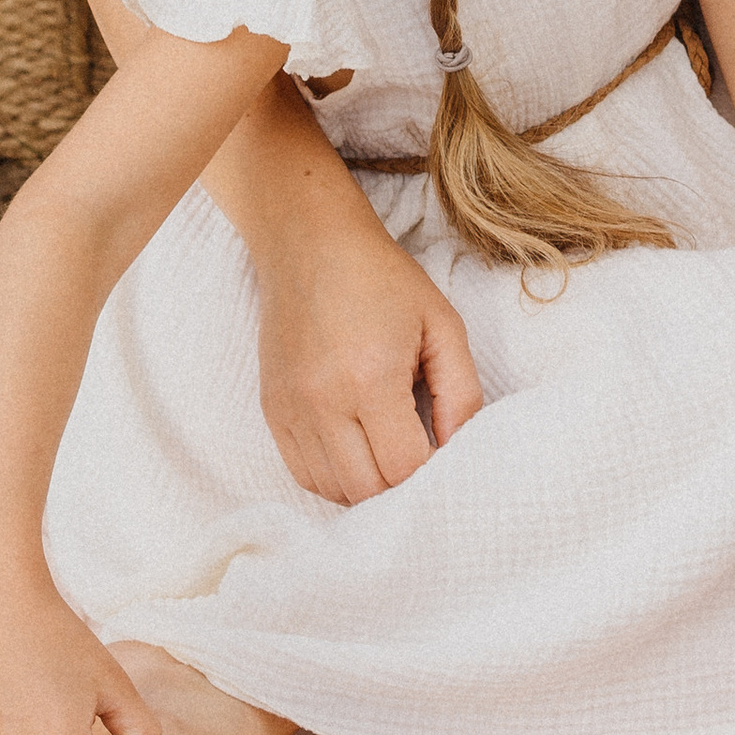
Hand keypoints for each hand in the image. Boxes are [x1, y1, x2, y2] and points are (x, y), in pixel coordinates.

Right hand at [257, 210, 484, 501]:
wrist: (309, 244)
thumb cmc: (383, 280)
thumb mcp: (443, 326)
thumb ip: (462, 394)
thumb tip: (460, 450)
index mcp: (371, 378)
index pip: (405, 467)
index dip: (433, 471)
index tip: (444, 450)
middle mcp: (323, 401)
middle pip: (369, 490)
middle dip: (402, 485)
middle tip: (420, 456)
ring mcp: (291, 409)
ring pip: (333, 490)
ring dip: (369, 486)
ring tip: (390, 454)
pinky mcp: (273, 410)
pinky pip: (304, 474)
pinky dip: (335, 478)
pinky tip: (358, 454)